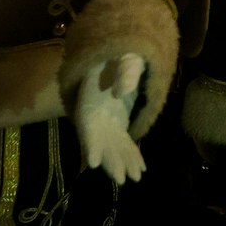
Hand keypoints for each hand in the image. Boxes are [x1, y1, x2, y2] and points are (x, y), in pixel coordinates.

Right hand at [74, 53, 146, 185]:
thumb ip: (125, 67)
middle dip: (109, 160)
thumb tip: (122, 90)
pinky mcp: (116, 118)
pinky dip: (130, 153)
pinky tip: (141, 167)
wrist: (119, 46)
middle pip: (98, 139)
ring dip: (122, 161)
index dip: (89, 143)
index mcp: (89, 94)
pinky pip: (121, 139)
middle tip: (120, 179)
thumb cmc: (119, 48)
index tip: (91, 163)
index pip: (85, 123)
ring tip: (136, 178)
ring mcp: (105, 116)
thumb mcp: (124, 52)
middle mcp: (94, 109)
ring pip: (111, 143)